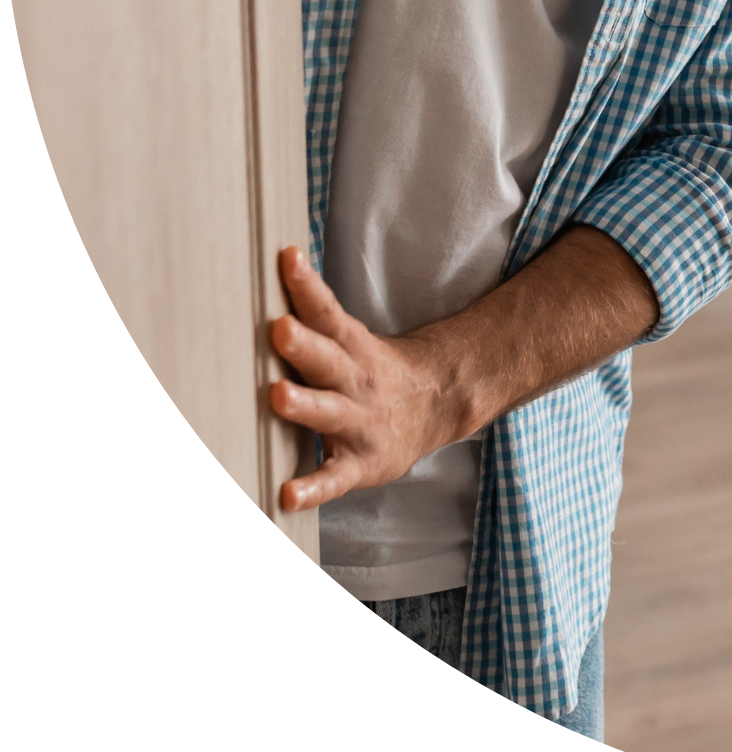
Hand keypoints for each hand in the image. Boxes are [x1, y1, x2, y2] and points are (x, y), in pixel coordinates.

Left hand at [267, 247, 459, 511]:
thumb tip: (274, 275)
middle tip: (280, 328)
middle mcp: (357, 381)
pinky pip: (336, 477)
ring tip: (278, 396)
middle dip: (302, 344)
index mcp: (354, 349)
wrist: (439, 406)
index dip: (308, 285)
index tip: (287, 258)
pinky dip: (314, 488)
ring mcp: (361, 422)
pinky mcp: (361, 463)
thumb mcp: (354, 343)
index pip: (329, 311)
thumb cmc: (377, 373)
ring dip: (305, 404)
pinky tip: (289, 494)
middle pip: (328, 358)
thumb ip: (314, 323)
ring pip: (331, 411)